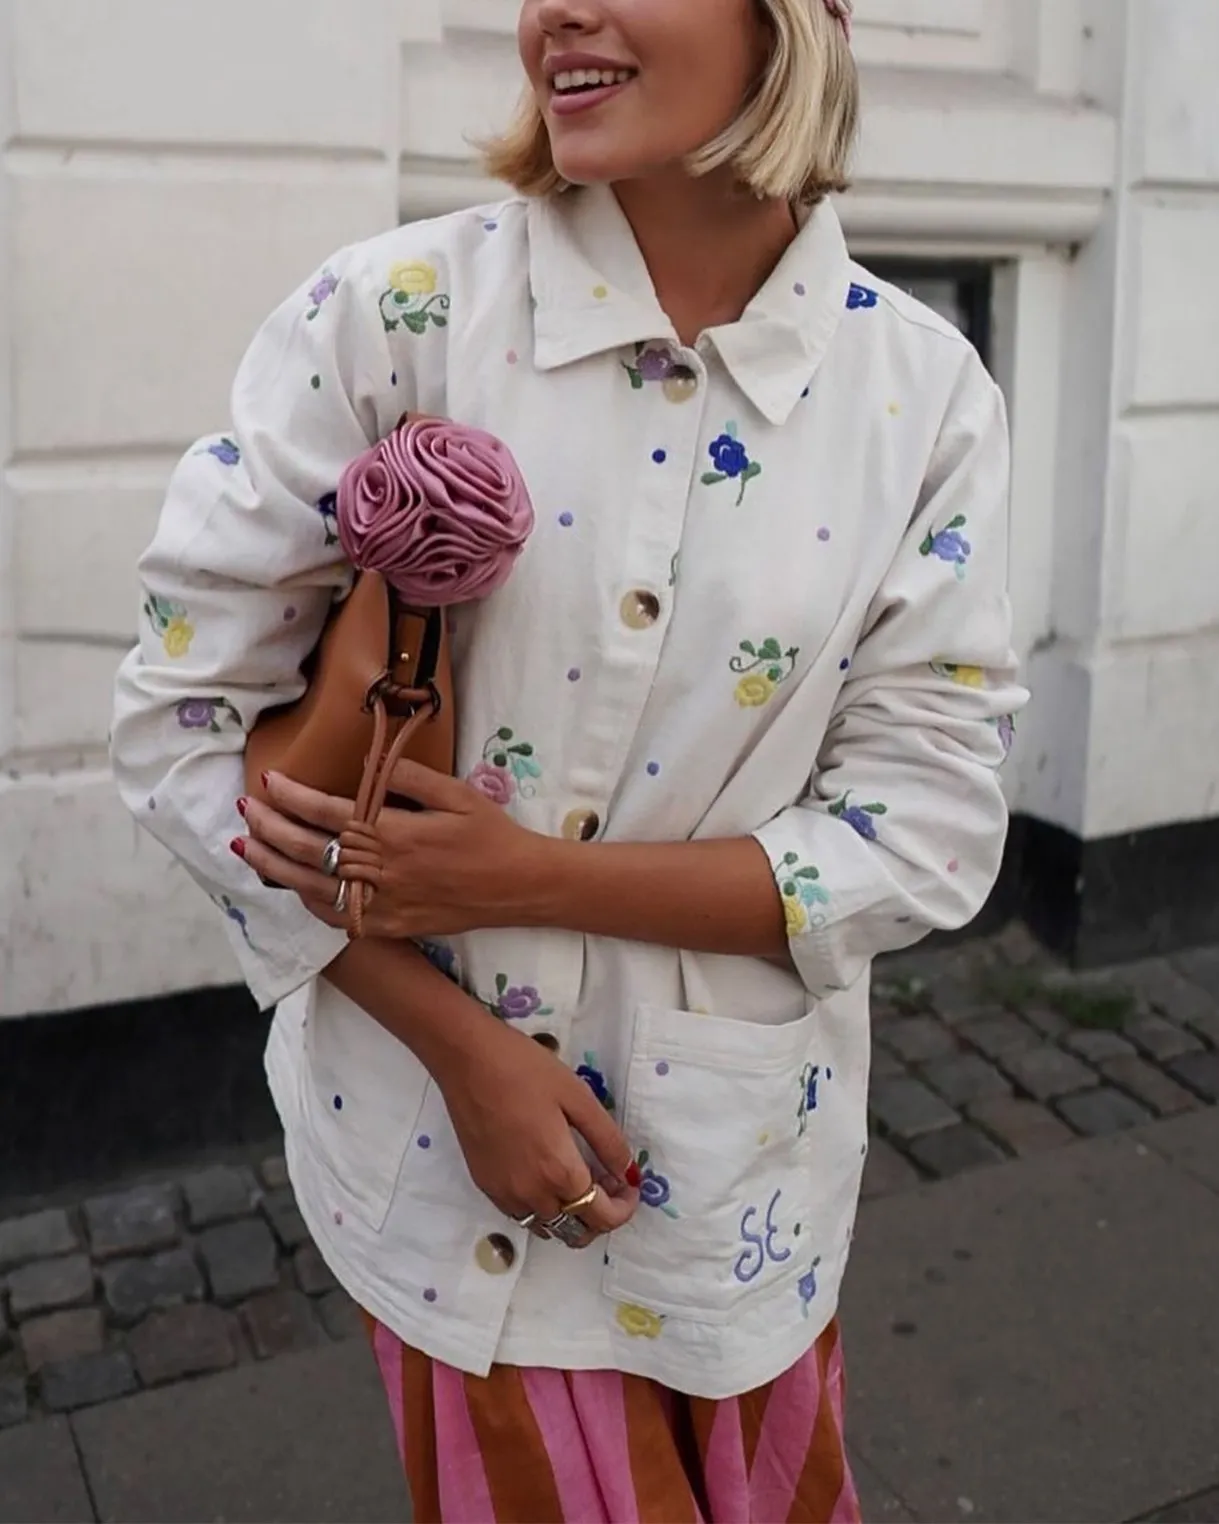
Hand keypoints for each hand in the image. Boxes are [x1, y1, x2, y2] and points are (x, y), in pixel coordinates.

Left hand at [235, 762, 552, 936]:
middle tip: (245, 810)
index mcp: (396, 832)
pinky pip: (339, 916)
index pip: (329, 813)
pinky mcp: (391, 924)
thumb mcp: (456, 794)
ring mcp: (384, 902)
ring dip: (276, 866)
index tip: (269, 782)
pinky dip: (309, 900)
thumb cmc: (490, 833)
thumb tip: (370, 760)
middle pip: (311, 849)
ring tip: (247, 848)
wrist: (518, 886)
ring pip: (314, 886)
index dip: (294, 798)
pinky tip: (292, 885)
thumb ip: (410, 777)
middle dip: (272, 828)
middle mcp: (383, 869)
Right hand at [435, 1016, 639, 1247]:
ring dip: (571, 1217)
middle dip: (601, 1216)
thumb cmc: (526, 1070)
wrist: (467, 1060)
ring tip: (578, 1179)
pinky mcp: (484, 1185)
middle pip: (576, 1233)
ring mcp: (504, 1193)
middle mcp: (531, 1194)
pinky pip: (521, 1214)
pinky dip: (542, 1209)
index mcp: (559, 1172)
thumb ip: (607, 1140)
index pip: (602, 1217)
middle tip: (607, 1182)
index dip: (624, 1208)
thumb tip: (627, 1172)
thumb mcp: (578, 1097)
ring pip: (548, 1227)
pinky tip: (545, 1176)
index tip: (629, 1185)